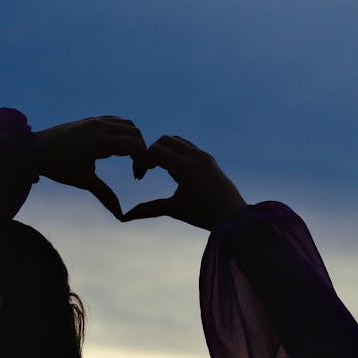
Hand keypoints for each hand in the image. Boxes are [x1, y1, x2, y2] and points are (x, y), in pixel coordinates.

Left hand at [35, 116, 146, 219]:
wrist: (33, 150)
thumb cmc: (58, 166)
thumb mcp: (84, 181)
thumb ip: (105, 195)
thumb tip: (121, 215)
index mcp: (101, 140)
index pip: (134, 144)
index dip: (143, 159)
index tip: (138, 176)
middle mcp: (100, 125)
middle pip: (134, 131)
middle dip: (140, 150)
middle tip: (136, 170)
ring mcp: (94, 120)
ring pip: (125, 123)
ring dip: (132, 139)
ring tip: (128, 159)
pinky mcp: (88, 120)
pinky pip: (113, 120)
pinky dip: (121, 131)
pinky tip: (115, 148)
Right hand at [122, 135, 246, 229]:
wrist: (232, 216)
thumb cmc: (202, 215)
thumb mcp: (174, 210)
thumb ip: (148, 209)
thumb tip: (124, 217)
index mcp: (185, 167)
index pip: (156, 151)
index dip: (142, 162)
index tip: (139, 177)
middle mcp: (195, 156)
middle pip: (164, 141)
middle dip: (151, 152)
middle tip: (146, 171)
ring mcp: (203, 155)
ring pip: (176, 140)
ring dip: (164, 150)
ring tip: (159, 169)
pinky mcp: (209, 158)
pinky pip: (188, 146)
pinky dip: (176, 152)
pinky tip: (173, 170)